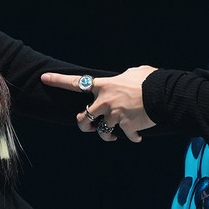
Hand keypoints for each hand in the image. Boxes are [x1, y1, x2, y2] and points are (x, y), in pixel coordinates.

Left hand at [42, 66, 157, 142]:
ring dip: (106, 135)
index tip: (44, 78)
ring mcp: (115, 116)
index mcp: (104, 86)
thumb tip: (126, 79)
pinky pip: (127, 136)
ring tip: (111, 135)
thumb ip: (124, 78)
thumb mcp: (135, 72)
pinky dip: (133, 137)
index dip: (58, 80)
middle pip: (83, 118)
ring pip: (101, 132)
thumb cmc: (151, 80)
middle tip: (88, 126)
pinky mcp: (127, 127)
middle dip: (83, 124)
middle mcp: (105, 102)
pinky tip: (137, 136)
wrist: (164, 94)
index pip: (76, 82)